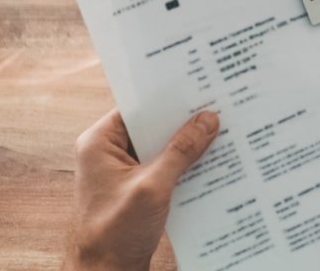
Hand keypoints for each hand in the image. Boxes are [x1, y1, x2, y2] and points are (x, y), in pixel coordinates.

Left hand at [63, 109, 218, 270]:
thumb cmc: (115, 234)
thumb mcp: (152, 187)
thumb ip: (181, 151)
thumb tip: (208, 119)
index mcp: (99, 143)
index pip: (138, 106)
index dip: (168, 97)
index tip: (200, 86)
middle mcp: (108, 152)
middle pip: (152, 125)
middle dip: (183, 121)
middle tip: (218, 107)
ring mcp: (123, 171)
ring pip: (161, 145)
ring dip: (187, 144)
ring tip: (220, 131)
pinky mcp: (136, 187)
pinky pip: (164, 165)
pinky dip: (184, 163)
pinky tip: (209, 161)